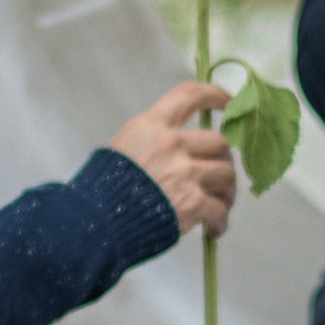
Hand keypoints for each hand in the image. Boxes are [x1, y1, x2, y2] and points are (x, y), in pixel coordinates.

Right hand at [108, 80, 235, 237]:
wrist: (94, 224)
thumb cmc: (102, 189)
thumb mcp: (121, 147)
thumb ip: (152, 140)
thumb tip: (183, 144)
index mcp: (152, 125)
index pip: (191, 95)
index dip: (216, 95)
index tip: (229, 102)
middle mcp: (171, 144)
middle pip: (219, 143)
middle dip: (224, 161)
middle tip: (220, 179)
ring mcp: (184, 173)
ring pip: (226, 174)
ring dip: (227, 192)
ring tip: (219, 206)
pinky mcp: (192, 203)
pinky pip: (220, 209)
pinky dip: (220, 221)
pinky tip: (214, 229)